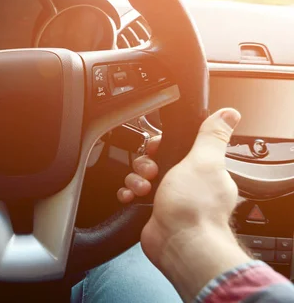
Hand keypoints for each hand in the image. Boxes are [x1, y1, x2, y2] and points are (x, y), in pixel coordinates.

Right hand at [117, 109, 249, 300]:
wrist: (179, 244)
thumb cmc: (194, 208)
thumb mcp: (204, 161)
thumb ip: (212, 136)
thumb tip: (228, 114)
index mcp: (204, 171)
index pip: (178, 147)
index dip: (163, 145)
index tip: (158, 148)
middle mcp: (188, 185)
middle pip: (156, 161)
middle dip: (146, 163)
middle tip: (152, 172)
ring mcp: (170, 200)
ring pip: (142, 178)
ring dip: (136, 180)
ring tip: (144, 189)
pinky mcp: (154, 213)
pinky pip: (134, 196)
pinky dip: (129, 195)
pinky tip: (132, 198)